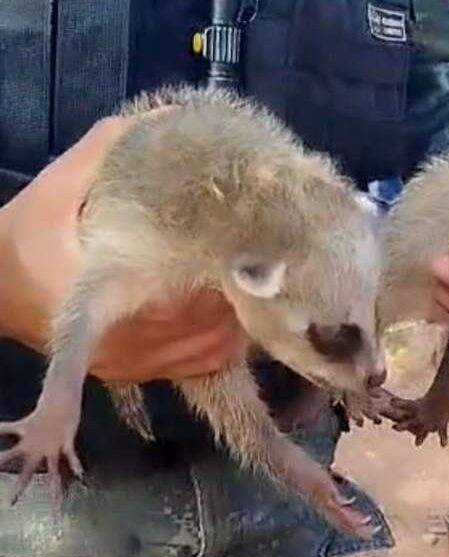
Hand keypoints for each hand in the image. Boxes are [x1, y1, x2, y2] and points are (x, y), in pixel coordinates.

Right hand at [0, 117, 240, 382]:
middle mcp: (123, 341)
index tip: (237, 242)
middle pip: (208, 324)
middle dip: (235, 288)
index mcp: (100, 297)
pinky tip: (225, 308)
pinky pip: (201, 363)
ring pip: (212, 347)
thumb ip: (106, 152)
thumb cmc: (25, 237)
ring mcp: (133, 364)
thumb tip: (166, 118)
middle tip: (251, 253)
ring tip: (244, 276)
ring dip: (235, 314)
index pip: (181, 297)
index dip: (217, 272)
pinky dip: (221, 338)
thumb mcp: (57, 187)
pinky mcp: (137, 374)